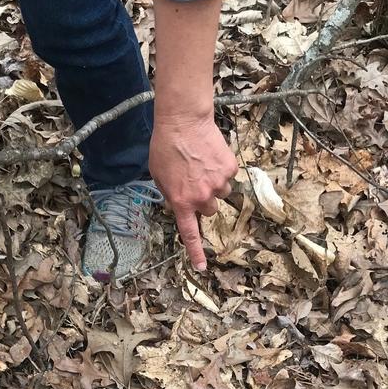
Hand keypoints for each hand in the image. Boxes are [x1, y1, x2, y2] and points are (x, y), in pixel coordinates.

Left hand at [150, 112, 237, 270]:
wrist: (183, 121)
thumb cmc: (165, 147)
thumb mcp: (158, 176)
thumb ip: (169, 194)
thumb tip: (179, 203)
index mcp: (180, 202)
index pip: (189, 233)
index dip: (196, 252)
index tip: (202, 267)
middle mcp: (201, 197)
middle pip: (210, 210)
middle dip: (204, 199)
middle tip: (195, 180)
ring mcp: (218, 183)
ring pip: (222, 193)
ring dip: (214, 184)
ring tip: (202, 164)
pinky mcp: (229, 169)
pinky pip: (229, 176)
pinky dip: (222, 168)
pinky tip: (210, 155)